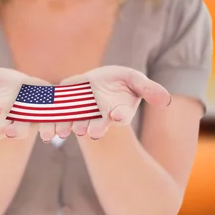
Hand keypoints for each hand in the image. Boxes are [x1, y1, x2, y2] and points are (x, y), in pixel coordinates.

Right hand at [0, 68, 49, 140]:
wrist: (22, 88)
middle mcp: (6, 119)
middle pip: (0, 128)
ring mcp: (25, 118)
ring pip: (23, 127)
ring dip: (20, 131)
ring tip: (16, 133)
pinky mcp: (43, 114)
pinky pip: (48, 121)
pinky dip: (51, 126)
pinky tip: (56, 130)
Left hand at [39, 66, 170, 140]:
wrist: (97, 85)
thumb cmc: (122, 84)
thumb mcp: (136, 82)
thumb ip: (149, 90)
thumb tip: (167, 100)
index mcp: (119, 110)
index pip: (121, 114)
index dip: (120, 115)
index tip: (119, 116)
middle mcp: (101, 117)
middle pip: (98, 123)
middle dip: (95, 127)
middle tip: (91, 132)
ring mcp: (83, 115)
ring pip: (77, 122)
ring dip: (73, 126)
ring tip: (69, 131)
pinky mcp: (67, 111)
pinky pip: (60, 117)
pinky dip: (54, 123)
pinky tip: (48, 130)